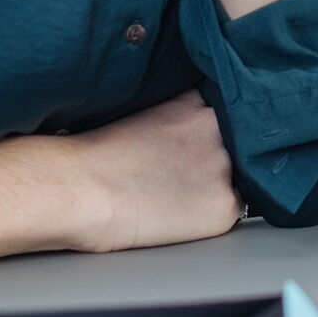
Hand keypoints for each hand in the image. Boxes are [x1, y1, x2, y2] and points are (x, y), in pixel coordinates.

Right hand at [55, 92, 243, 252]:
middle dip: (216, 158)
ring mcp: (225, 168)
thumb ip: (183, 117)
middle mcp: (220, 130)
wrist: (81, 188)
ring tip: (176, 194)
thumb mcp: (149, 114)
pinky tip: (182, 214)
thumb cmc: (97, 154)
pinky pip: (232, 211)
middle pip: (235, 146)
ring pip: (236, 178)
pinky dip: (212, 214)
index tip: (195, 146)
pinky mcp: (224, 207)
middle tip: (181, 174)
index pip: (229, 114)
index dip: (214, 133)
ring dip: (215, 185)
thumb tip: (195, 136)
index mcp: (199, 102)